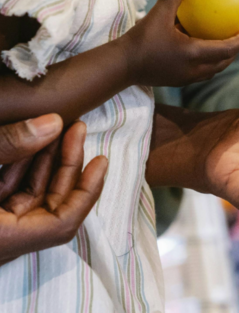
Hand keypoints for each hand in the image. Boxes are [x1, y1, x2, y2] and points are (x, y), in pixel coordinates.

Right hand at [0, 115, 106, 265]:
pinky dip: (22, 166)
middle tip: (78, 128)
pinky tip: (33, 140)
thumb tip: (54, 123)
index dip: (88, 191)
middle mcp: (0, 239)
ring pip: (29, 194)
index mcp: (0, 240)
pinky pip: (9, 192)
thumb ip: (9, 145)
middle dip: (67, 163)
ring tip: (59, 126)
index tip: (102, 161)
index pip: (62, 224)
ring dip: (45, 159)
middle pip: (50, 203)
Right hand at [123, 0, 238, 87]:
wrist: (122, 68)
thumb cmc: (140, 41)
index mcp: (193, 55)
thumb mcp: (155, 16)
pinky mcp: (182, 80)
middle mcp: (195, 70)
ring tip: (238, 42)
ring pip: (217, 67)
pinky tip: (211, 48)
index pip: (226, 50)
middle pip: (226, 61)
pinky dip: (214, 59)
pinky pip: (205, 70)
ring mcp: (189, 77)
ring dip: (229, 55)